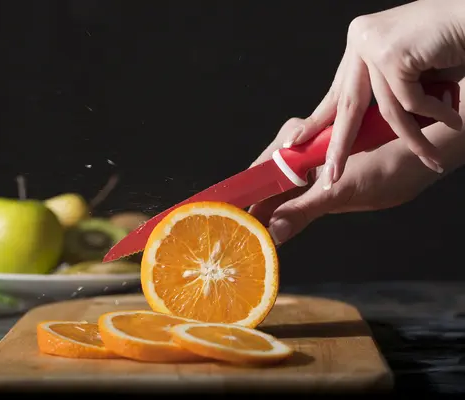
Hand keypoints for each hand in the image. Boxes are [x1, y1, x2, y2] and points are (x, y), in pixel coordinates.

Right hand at [250, 118, 442, 244]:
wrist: (420, 163)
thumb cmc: (387, 167)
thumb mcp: (341, 192)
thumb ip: (303, 211)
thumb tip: (272, 232)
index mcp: (301, 144)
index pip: (262, 169)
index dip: (246, 191)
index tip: (230, 213)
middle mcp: (301, 154)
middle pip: (266, 182)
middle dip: (253, 205)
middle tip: (237, 232)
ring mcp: (310, 170)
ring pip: (279, 192)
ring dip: (267, 213)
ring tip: (250, 235)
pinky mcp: (320, 184)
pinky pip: (294, 200)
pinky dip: (284, 216)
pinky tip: (274, 230)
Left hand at [284, 0, 464, 190]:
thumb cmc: (453, 46)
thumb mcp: (408, 72)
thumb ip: (384, 93)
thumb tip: (359, 134)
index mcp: (358, 43)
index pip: (337, 92)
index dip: (319, 121)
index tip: (295, 142)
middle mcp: (359, 40)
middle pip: (346, 106)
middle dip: (340, 146)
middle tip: (330, 176)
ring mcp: (373, 44)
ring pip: (387, 111)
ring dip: (413, 140)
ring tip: (432, 159)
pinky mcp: (391, 54)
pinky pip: (410, 102)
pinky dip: (435, 113)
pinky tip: (453, 117)